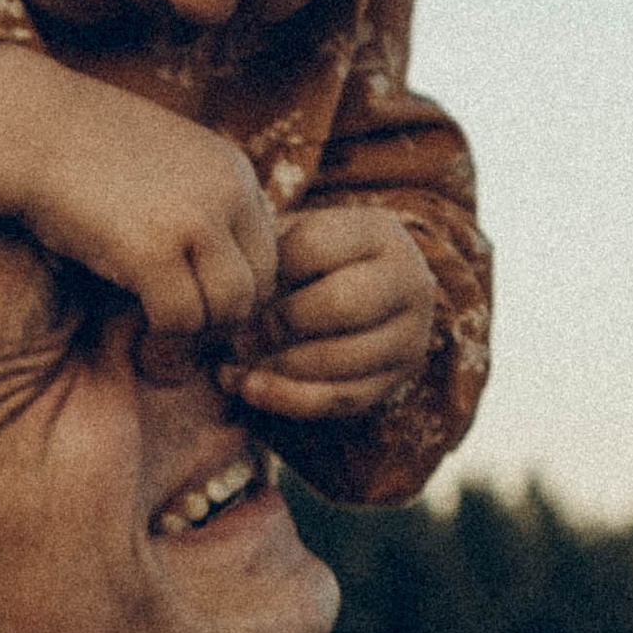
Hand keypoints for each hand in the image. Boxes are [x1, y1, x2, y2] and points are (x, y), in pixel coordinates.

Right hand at [0, 45, 278, 338]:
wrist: (26, 128)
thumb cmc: (81, 151)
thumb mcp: (163, 165)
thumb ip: (199, 205)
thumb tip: (214, 272)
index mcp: (233, 170)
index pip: (270, 253)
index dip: (238, 289)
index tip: (199, 302)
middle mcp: (226, 192)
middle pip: (260, 285)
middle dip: (223, 318)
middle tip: (182, 326)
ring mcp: (193, 220)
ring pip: (229, 309)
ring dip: (195, 331)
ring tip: (160, 329)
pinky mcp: (152, 250)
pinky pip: (181, 320)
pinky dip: (162, 336)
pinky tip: (138, 328)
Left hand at [221, 203, 438, 422]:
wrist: (359, 290)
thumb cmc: (308, 263)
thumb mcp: (291, 240)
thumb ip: (263, 260)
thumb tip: (221, 305)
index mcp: (378, 232)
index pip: (312, 247)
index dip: (265, 272)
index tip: (232, 289)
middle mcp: (408, 279)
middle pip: (338, 305)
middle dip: (277, 326)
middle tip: (234, 338)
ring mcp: (411, 332)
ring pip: (341, 359)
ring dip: (278, 369)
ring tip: (232, 369)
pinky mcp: (398, 377)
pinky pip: (342, 398)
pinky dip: (290, 399)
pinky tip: (252, 390)